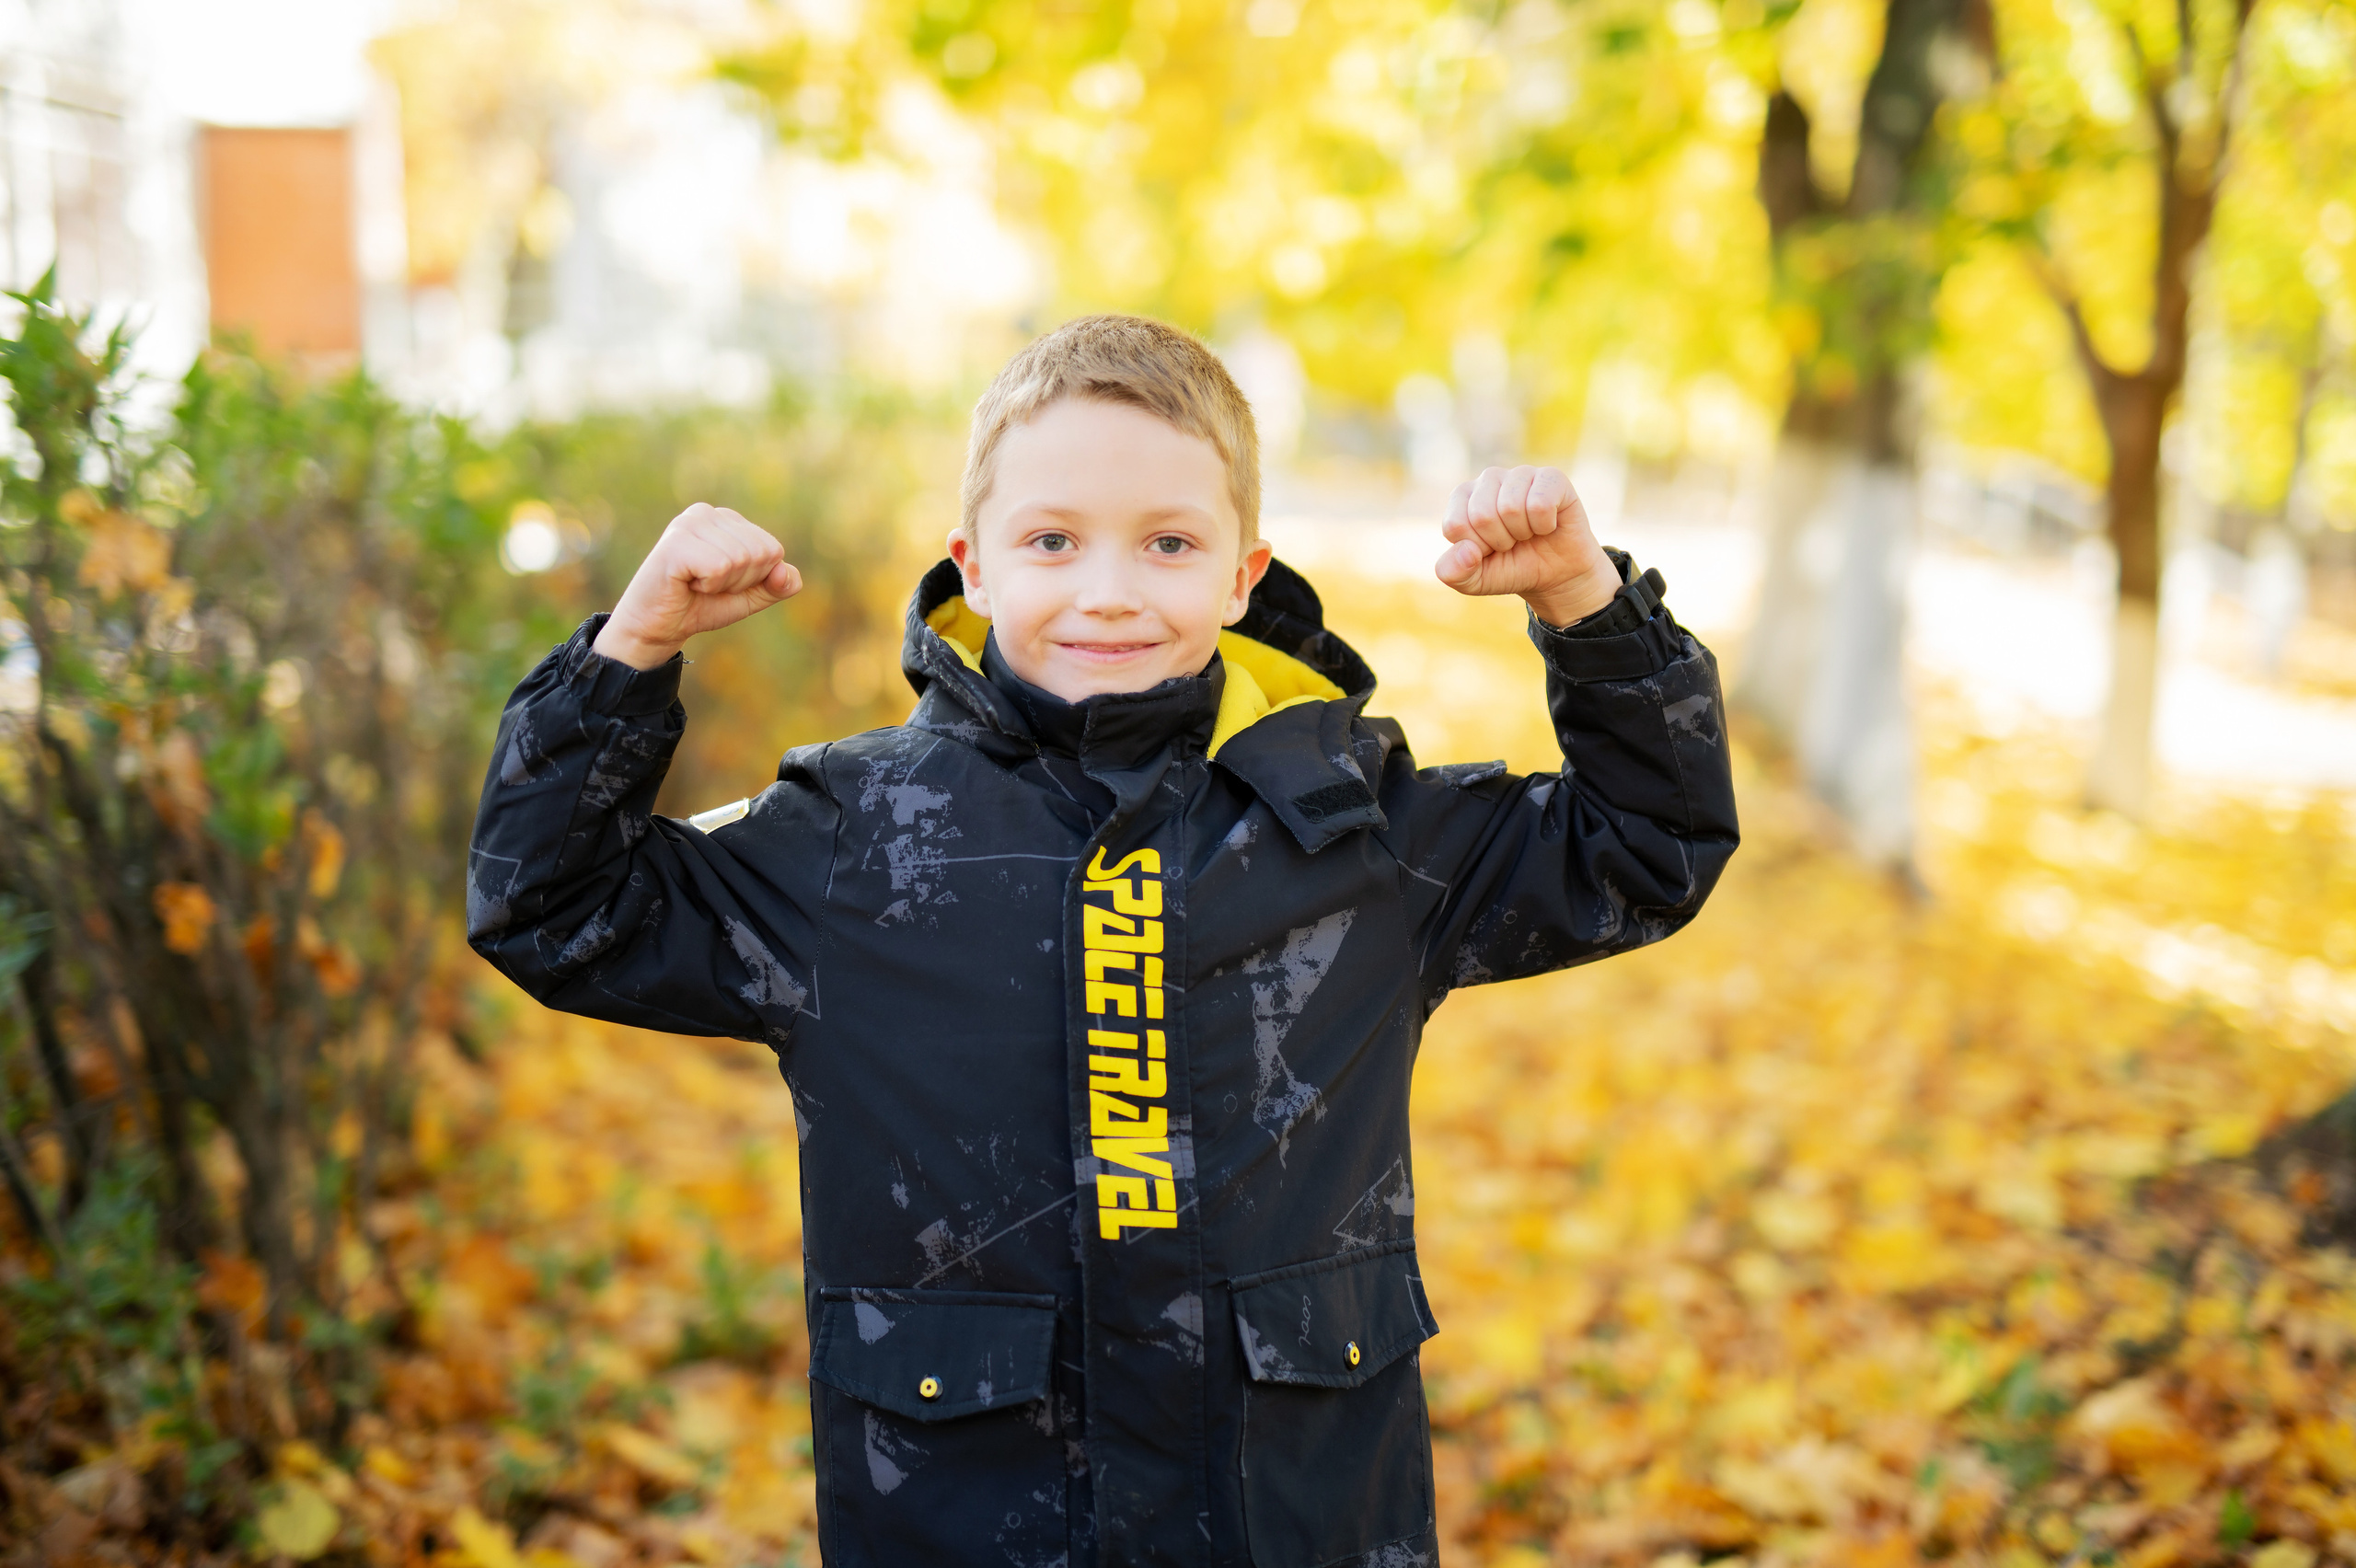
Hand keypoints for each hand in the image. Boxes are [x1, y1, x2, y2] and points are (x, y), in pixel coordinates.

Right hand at [592, 504, 802, 669]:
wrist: (657, 627)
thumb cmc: (701, 605)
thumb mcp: (750, 596)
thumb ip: (778, 585)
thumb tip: (785, 572)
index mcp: (727, 519)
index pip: (773, 550)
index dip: (754, 578)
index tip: (722, 582)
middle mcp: (707, 513)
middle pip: (760, 553)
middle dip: (739, 582)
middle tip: (706, 585)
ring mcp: (689, 523)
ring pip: (741, 560)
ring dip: (721, 585)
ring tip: (694, 583)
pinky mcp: (676, 542)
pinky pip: (719, 567)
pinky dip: (708, 585)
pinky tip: (685, 582)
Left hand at [1433, 465, 1618, 627]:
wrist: (1555, 575)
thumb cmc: (1510, 569)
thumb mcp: (1474, 581)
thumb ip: (1453, 572)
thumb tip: (1466, 550)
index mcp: (1463, 497)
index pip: (1455, 524)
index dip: (1475, 549)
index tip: (1489, 549)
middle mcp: (1489, 478)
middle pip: (1481, 515)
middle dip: (1500, 541)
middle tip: (1512, 542)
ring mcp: (1520, 474)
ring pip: (1510, 507)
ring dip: (1522, 533)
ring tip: (1528, 532)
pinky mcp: (1551, 477)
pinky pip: (1540, 503)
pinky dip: (1545, 526)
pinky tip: (1547, 524)